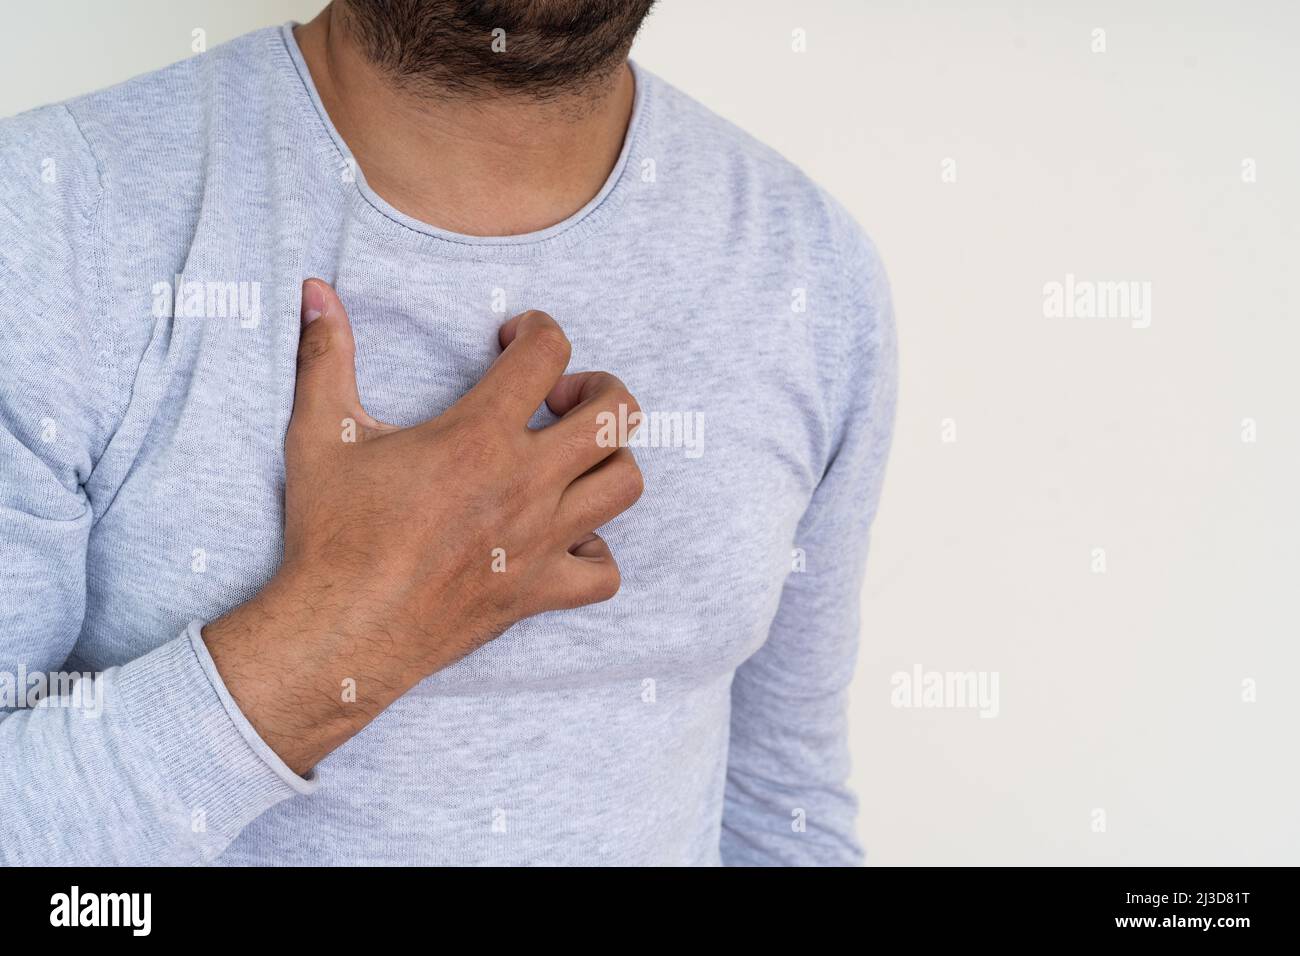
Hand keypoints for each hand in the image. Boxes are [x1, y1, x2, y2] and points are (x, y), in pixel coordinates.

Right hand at [203, 279, 642, 772]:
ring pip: (626, 486)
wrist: (339, 633)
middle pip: (618, 415)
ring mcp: (540, 541)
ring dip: (609, 461)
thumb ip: (326, 355)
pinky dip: (596, 551)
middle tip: (559, 399)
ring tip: (570, 460)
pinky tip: (563, 537)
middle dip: (601, 388)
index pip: (549, 352)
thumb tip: (315, 290)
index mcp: (478, 437)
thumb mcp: (320, 435)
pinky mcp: (538, 592)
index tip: (512, 340)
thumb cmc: (330, 534)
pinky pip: (604, 572)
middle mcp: (525, 484)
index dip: (538, 329)